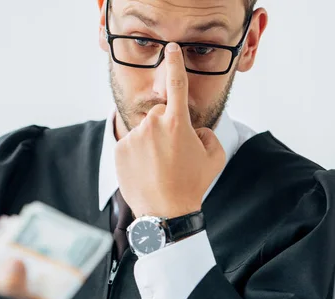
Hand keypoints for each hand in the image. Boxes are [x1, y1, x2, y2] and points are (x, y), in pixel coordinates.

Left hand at [114, 42, 225, 218]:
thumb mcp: (214, 156)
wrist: (165, 212)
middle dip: (165, 126)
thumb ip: (207, 134)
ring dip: (150, 142)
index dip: (175, 64)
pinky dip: (137, 153)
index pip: (177, 85)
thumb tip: (194, 130)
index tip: (171, 50)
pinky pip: (130, 144)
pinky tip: (145, 171)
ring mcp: (134, 137)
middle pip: (159, 113)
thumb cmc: (192, 184)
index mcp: (177, 122)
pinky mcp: (120, 149)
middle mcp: (153, 124)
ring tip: (159, 167)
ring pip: (144, 131)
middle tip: (172, 153)